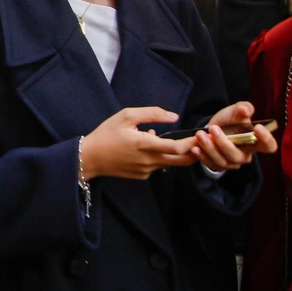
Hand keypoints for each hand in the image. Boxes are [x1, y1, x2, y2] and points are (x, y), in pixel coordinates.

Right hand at [81, 106, 199, 180]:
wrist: (90, 158)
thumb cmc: (107, 134)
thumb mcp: (126, 116)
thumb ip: (152, 114)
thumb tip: (174, 116)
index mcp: (145, 145)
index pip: (177, 147)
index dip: (192, 142)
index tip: (201, 135)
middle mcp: (149, 161)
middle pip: (181, 160)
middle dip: (194, 152)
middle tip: (201, 141)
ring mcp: (146, 171)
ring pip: (169, 163)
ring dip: (174, 152)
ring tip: (164, 137)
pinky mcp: (142, 176)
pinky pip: (157, 166)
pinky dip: (159, 157)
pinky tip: (146, 147)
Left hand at [192, 102, 276, 171]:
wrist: (212, 127)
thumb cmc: (229, 120)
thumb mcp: (236, 110)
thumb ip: (243, 108)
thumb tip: (244, 109)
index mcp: (256, 142)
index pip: (268, 146)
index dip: (266, 139)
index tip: (257, 127)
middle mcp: (246, 155)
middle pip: (239, 156)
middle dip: (225, 143)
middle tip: (213, 129)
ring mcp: (232, 162)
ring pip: (224, 160)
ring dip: (210, 148)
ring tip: (200, 135)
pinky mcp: (219, 166)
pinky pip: (211, 165)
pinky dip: (202, 156)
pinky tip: (195, 147)